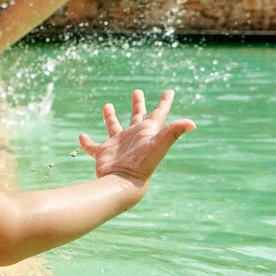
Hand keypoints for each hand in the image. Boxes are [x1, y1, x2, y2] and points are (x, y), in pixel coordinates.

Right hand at [79, 89, 194, 191]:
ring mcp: (118, 145)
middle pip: (137, 116)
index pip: (159, 114)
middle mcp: (134, 137)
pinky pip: (93, 146)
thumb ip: (173, 132)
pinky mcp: (103, 153)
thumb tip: (193, 123)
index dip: (165, 102)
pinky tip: (82, 136)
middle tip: (137, 92)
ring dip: (110, 117)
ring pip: (114, 127)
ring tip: (107, 105)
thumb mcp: (159, 144)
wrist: (123, 184)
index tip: (169, 91)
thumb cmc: (142, 164)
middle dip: (138, 104)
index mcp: (148, 133)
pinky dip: (86, 142)